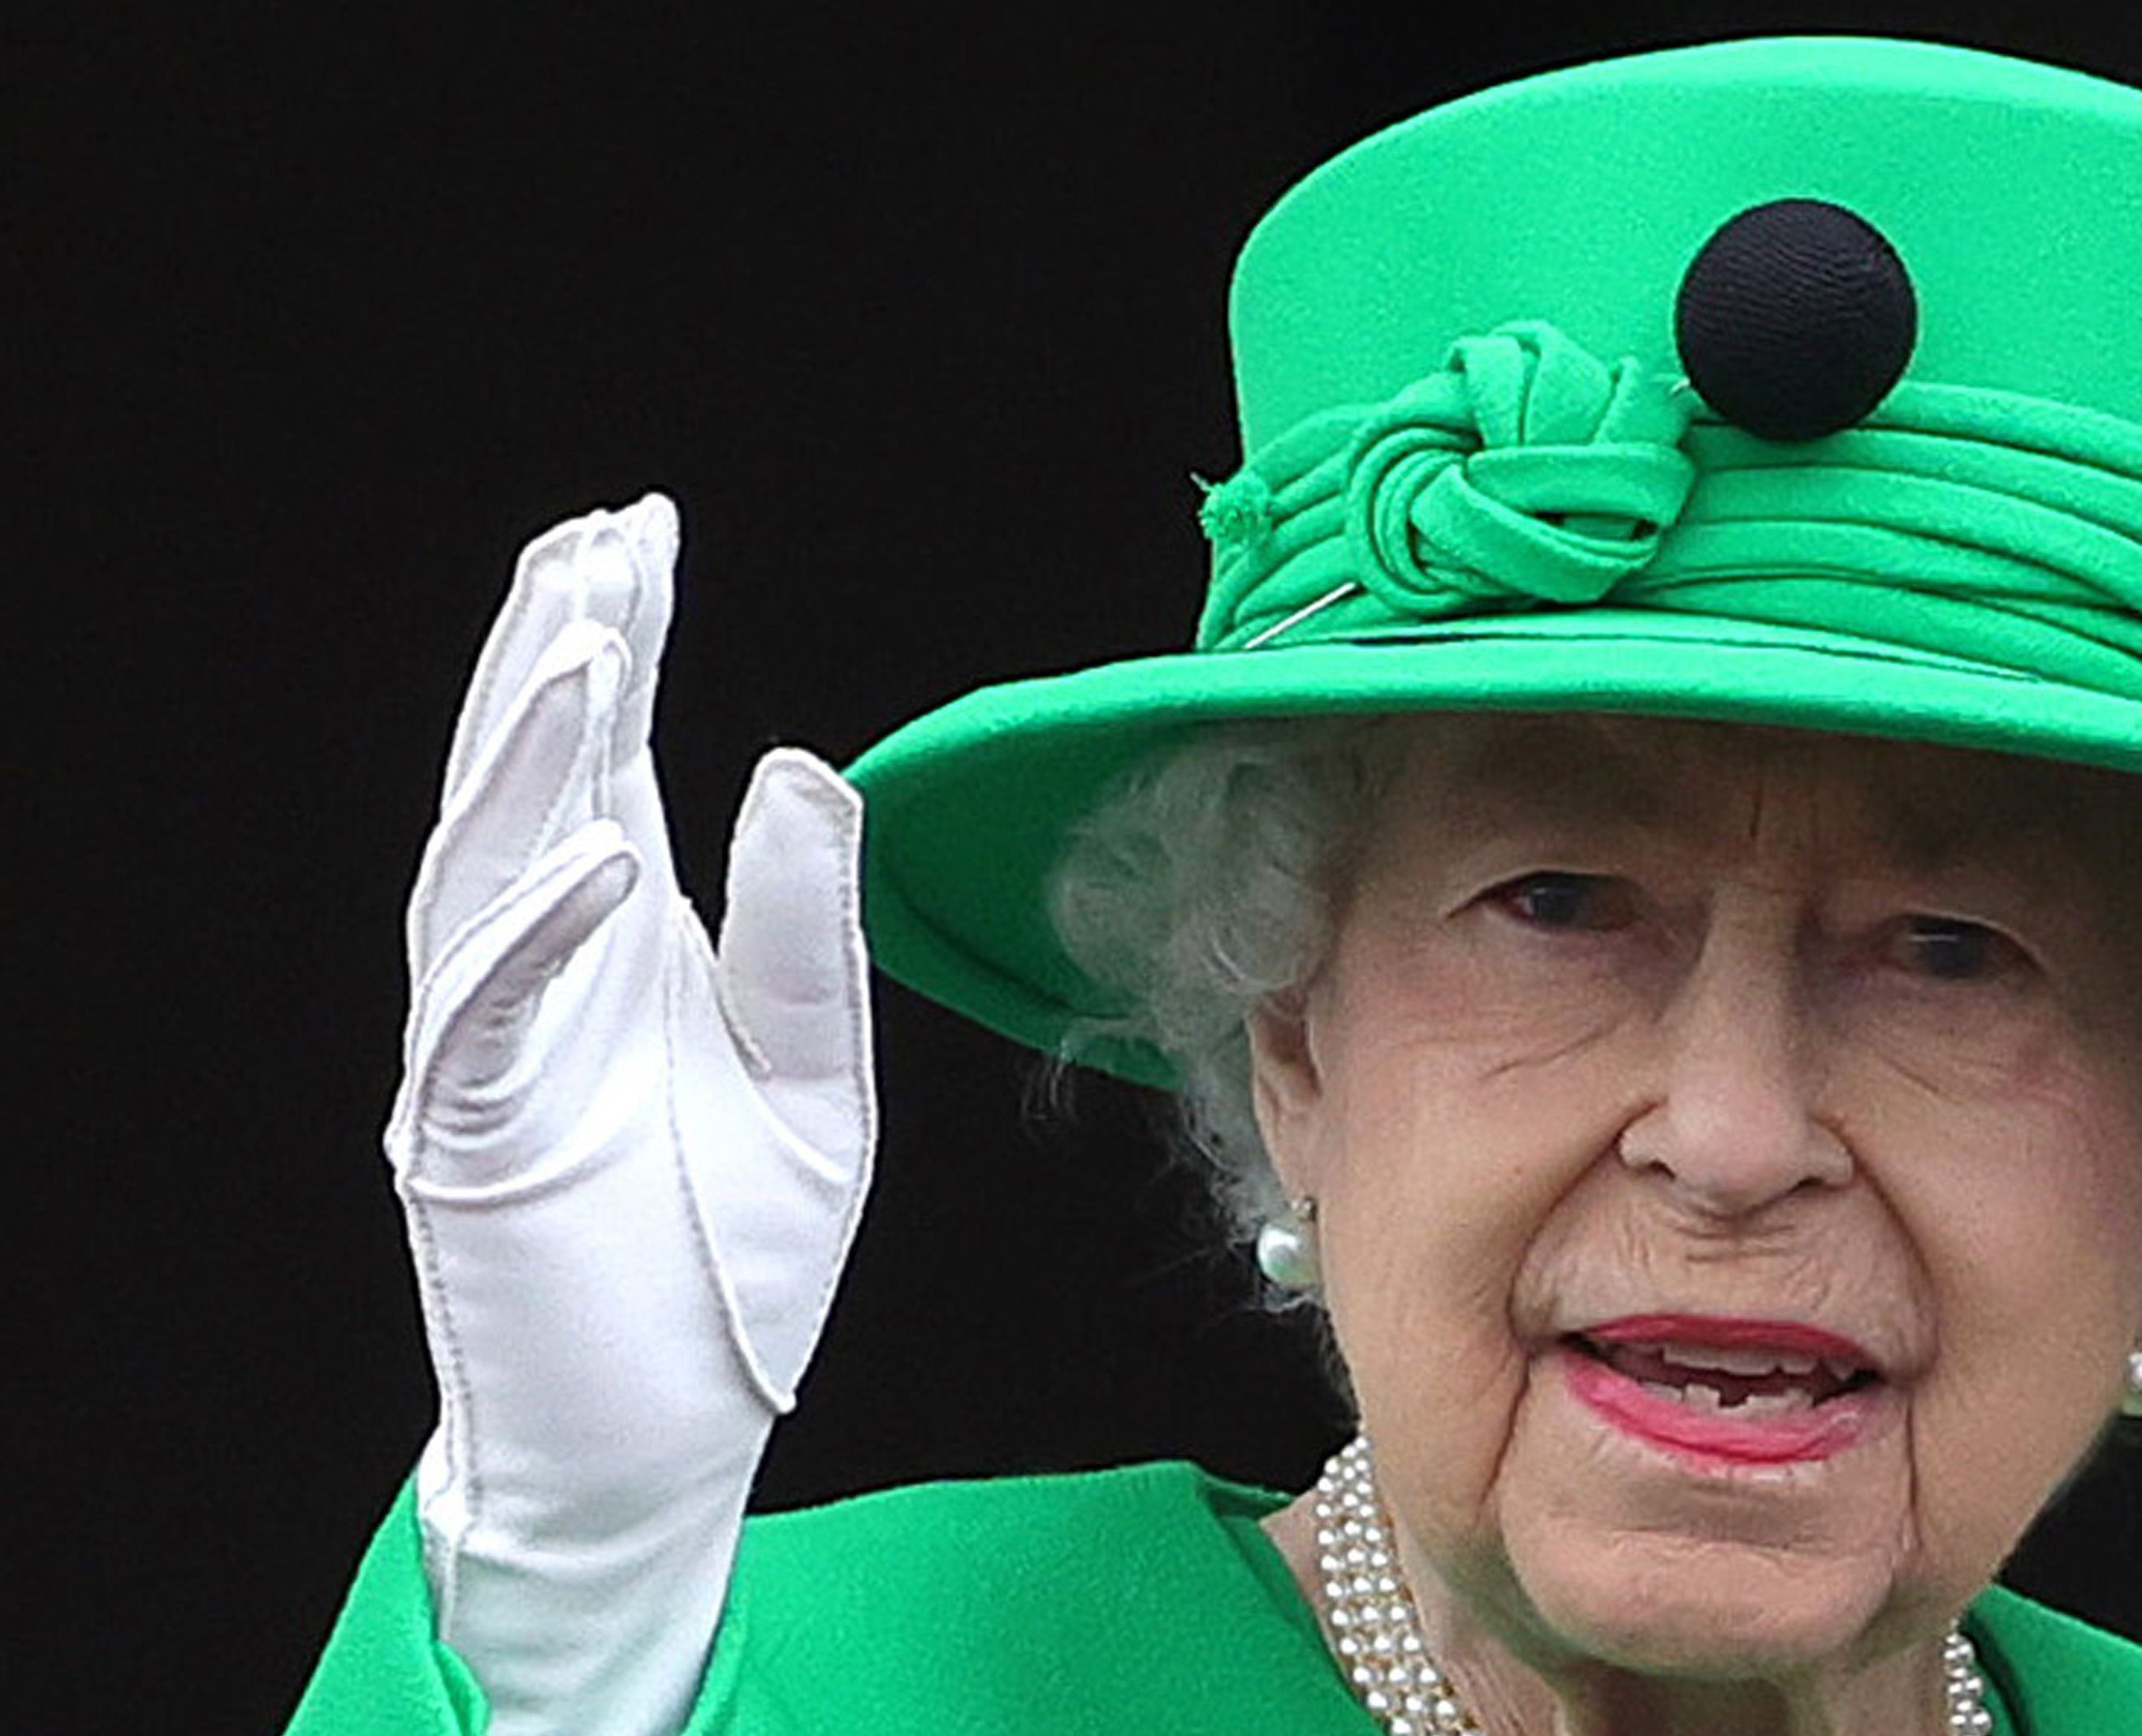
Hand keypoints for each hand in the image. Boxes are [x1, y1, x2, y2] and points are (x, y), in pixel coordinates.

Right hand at [386, 495, 871, 1733]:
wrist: (670, 1435)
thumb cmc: (729, 1262)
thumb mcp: (813, 1076)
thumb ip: (804, 929)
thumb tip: (794, 760)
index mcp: (620, 943)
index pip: (603, 761)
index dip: (613, 642)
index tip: (641, 529)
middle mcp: (542, 973)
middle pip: (529, 782)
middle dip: (561, 654)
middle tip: (603, 540)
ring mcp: (492, 1050)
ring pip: (486, 868)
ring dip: (531, 754)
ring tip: (591, 641)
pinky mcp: (472, 1138)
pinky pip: (491, 1014)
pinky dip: (539, 931)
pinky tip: (600, 852)